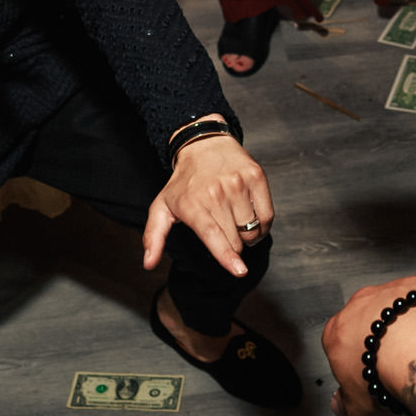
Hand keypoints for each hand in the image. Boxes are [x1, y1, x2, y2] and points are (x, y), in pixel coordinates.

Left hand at [142, 132, 271, 276]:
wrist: (204, 144)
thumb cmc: (184, 182)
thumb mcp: (162, 207)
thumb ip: (154, 237)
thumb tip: (148, 263)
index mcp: (193, 204)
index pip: (213, 234)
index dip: (226, 255)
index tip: (239, 271)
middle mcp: (216, 193)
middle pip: (236, 239)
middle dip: (232, 246)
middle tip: (223, 230)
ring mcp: (238, 184)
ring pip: (253, 229)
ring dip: (248, 236)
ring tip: (235, 222)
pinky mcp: (256, 177)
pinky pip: (267, 216)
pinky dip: (262, 225)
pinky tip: (250, 219)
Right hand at [320, 273, 415, 415]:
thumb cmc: (388, 374)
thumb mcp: (358, 408)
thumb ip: (346, 403)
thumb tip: (342, 405)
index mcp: (337, 331)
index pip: (340, 345)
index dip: (356, 363)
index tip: (369, 376)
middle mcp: (361, 305)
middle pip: (368, 322)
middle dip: (381, 340)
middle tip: (397, 365)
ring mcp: (392, 292)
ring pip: (398, 307)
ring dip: (407, 324)